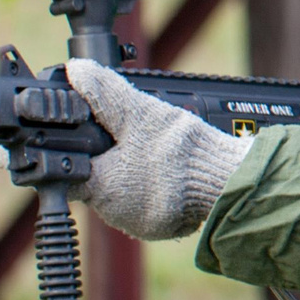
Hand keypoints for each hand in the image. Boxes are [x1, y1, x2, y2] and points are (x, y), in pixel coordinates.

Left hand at [61, 58, 250, 239]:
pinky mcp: (162, 227)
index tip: (90, 136)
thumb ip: (104, 93)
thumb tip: (76, 72)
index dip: (77, 148)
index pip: (70, 169)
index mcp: (99, 189)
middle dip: (109, 158)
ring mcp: (139, 224)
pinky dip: (154, 187)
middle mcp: (114, 214)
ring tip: (153, 151)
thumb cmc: (181, 151)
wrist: (229, 180)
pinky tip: (168, 170)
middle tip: (131, 138)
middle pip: (98, 179)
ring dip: (132, 172)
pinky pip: (148, 204)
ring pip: (124, 191)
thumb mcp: (139, 113)